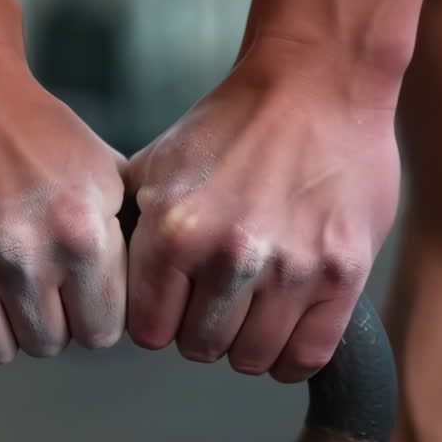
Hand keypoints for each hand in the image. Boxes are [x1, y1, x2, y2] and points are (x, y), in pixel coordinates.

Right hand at [0, 55, 127, 372]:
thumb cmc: (22, 125)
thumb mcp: (99, 170)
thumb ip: (122, 237)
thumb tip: (140, 291)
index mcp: (81, 234)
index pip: (101, 333)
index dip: (88, 314)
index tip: (72, 293)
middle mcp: (23, 258)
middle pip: (49, 344)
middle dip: (43, 316)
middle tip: (25, 276)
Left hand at [124, 47, 399, 381]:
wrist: (317, 82)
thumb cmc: (235, 124)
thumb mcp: (157, 165)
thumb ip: (128, 226)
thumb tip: (99, 276)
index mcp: (174, 231)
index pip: (150, 331)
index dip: (160, 323)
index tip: (174, 308)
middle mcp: (229, 254)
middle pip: (200, 349)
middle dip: (204, 332)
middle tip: (216, 304)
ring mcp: (290, 267)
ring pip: (251, 359)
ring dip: (247, 346)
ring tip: (251, 313)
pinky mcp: (342, 273)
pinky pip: (306, 356)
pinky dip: (290, 357)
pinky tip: (284, 332)